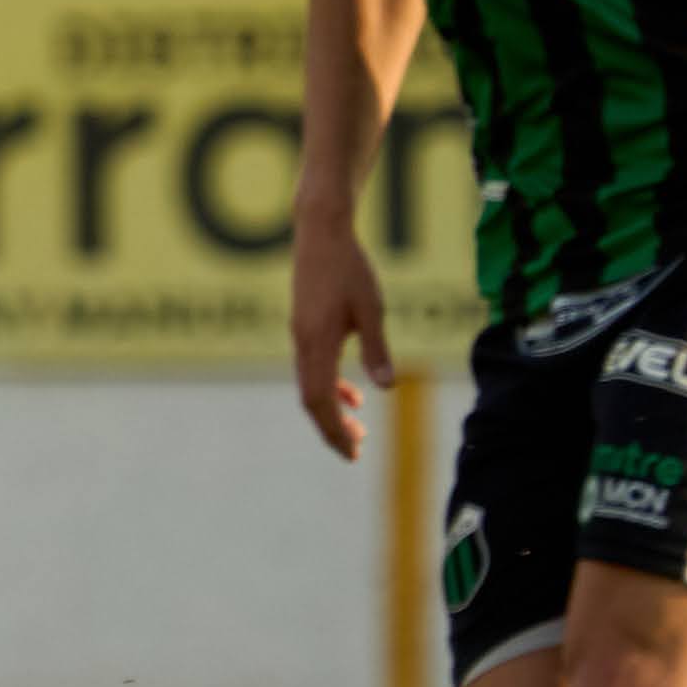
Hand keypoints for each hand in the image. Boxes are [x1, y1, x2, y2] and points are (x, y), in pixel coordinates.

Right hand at [290, 212, 395, 460]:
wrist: (321, 234)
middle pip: (310, 399)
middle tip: (354, 452)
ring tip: (356, 429)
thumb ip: (376, 349)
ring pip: (310, 385)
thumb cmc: (350, 268)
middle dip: (331, 428)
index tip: (351, 451)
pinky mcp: (305, 328)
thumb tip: (385, 388)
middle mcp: (303, 342)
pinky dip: (330, 387)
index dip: (333, 427)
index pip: (318, 398)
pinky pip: (312, 368)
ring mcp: (301, 336)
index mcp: (317, 341)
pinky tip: (353, 393)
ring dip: (331, 410)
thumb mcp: (371, 309)